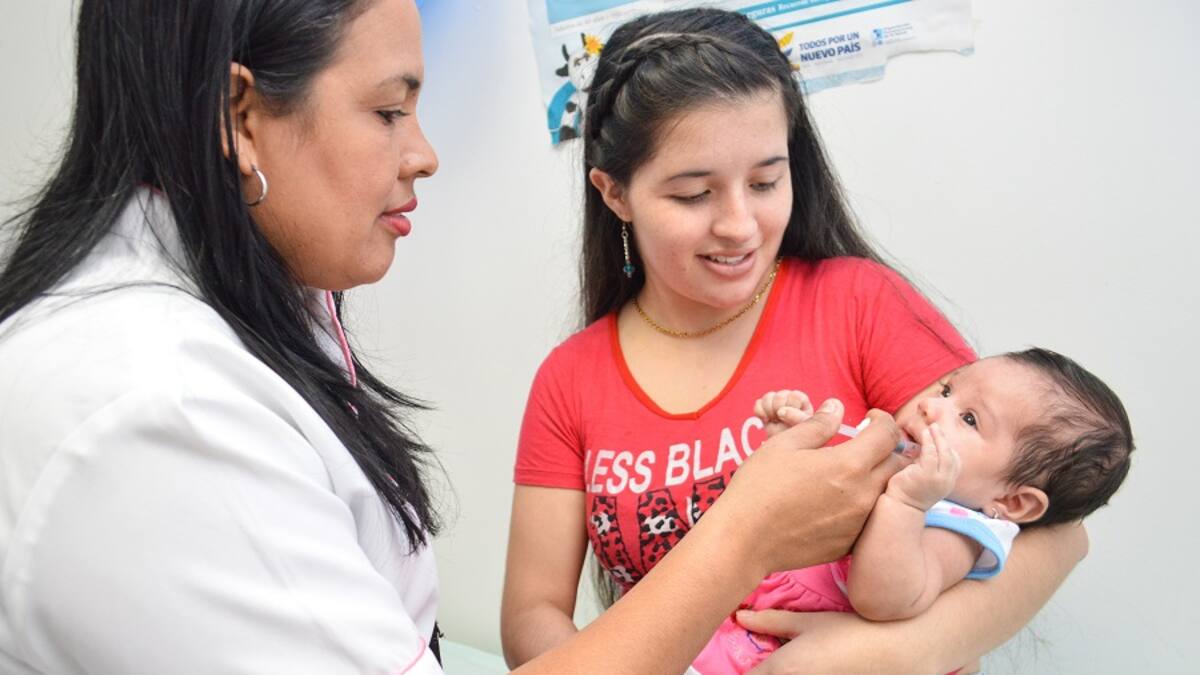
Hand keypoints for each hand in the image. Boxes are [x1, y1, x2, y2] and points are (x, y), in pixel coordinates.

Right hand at [707, 400, 903, 575]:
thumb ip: (817, 424)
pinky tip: (838, 501)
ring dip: (876, 477)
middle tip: (864, 444)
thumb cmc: (758, 487)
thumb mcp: (783, 445)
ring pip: (885, 493)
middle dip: (886, 449)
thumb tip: (836, 407)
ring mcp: (858, 522)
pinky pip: (868, 518)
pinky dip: (862, 505)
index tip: (869, 419)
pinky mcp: (849, 543)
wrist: (744, 540)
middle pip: (896, 465)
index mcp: (849, 464)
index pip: (888, 434)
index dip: (882, 420)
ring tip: (849, 472)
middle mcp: (862, 495)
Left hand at [736, 610, 903, 673]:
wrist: (902, 649)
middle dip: (762, 674)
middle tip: (768, 665)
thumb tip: (740, 616)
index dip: (745, 671)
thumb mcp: (809, 622)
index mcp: (783, 670)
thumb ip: (771, 621)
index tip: (748, 665)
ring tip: (801, 666)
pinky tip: (820, 670)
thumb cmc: (853, 631)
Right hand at [754, 390, 813, 436]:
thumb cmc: (800, 438)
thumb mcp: (803, 428)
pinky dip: (760, 411)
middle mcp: (789, 399)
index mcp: (802, 402)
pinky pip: (759, 403)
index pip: (794, 396)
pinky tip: (766, 419)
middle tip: (781, 420)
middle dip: (778, 409)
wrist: (786, 448)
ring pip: (768, 397)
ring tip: (774, 420)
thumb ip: (796, 417)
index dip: (790, 407)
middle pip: (779, 396)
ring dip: (769, 410)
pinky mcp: (765, 408)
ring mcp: (776, 402)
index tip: (790, 418)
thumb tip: (781, 411)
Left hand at [886, 423, 958, 511]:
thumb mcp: (925, 478)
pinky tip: (924, 434)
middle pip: (952, 456)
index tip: (939, 438)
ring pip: (944, 453)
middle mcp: (947, 481)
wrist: (900, 507)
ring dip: (938, 438)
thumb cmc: (908, 491)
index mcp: (948, 482)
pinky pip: (931, 454)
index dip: (948, 448)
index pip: (955, 462)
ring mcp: (939, 479)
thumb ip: (929, 466)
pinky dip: (929, 442)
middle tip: (936, 427)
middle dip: (944, 440)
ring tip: (931, 427)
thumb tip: (925, 447)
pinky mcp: (927, 475)